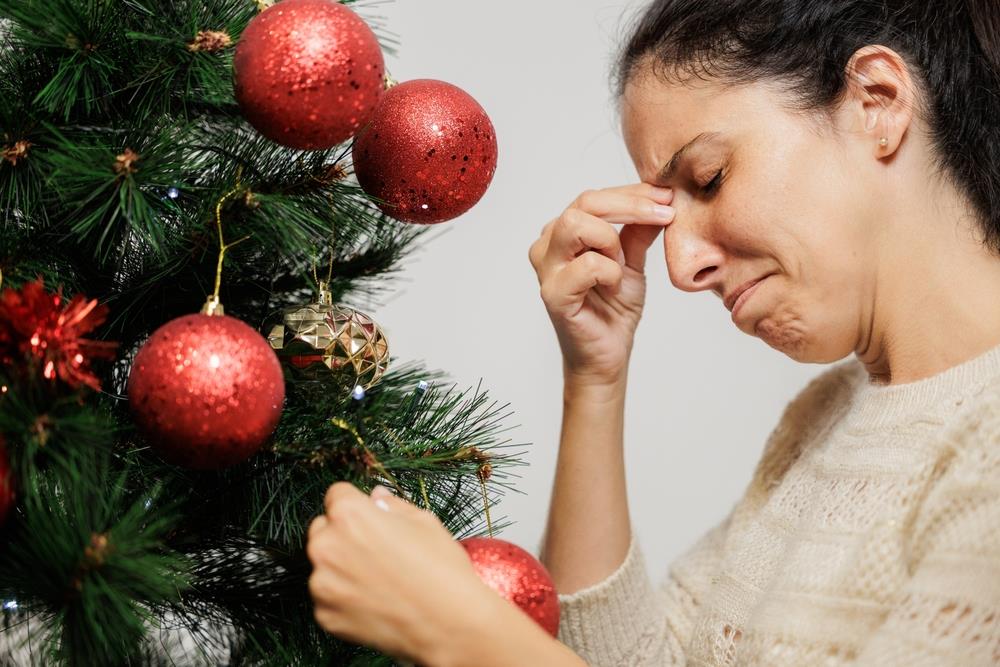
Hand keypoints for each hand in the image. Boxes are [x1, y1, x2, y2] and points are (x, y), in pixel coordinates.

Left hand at [307, 483, 492, 663]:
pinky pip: (327, 598)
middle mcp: (326, 547)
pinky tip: (374, 602)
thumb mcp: (424, 522)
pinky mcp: (324, 615)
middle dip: (343, 536)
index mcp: (349, 515)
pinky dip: (344, 599)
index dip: (356, 505)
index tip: (368, 517)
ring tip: (378, 581)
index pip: (336, 495)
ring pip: (323, 566)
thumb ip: (392, 506)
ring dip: (341, 569)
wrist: (449, 625)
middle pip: (323, 530)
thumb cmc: (441, 570)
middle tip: (375, 551)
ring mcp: (322, 584)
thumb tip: (376, 497)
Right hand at [528, 183, 673, 382]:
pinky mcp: (552, 293)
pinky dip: (610, 272)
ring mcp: (546, 269)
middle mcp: (548, 245)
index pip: (594, 198)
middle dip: (630, 206)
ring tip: (623, 264)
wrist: (608, 355)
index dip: (633, 194)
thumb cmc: (613, 309)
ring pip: (576, 224)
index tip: (668, 197)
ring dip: (612, 240)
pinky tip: (614, 287)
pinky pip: (587, 265)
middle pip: (584, 203)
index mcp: (564, 233)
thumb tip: (662, 197)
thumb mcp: (632, 261)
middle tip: (665, 216)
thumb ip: (639, 230)